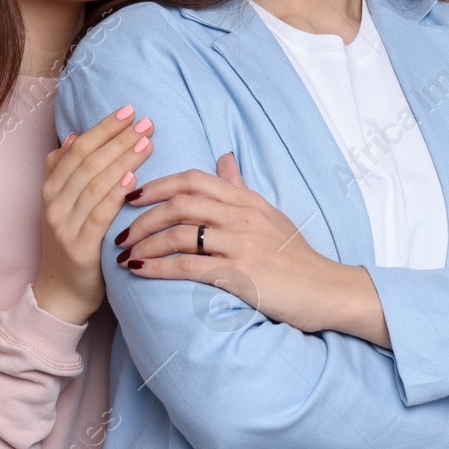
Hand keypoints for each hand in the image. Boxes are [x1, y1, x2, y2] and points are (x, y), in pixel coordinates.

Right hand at [33, 104, 152, 324]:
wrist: (62, 291)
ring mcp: (64, 225)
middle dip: (118, 139)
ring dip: (122, 160)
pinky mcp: (79, 247)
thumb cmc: (72, 241)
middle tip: (145, 122)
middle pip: (88, 162)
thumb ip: (66, 170)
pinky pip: (99, 215)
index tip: (129, 110)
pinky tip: (134, 180)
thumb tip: (76, 135)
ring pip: (95, 184)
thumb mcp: (63, 204)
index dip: (104, 128)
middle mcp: (53, 202)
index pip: (79, 148)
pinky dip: (115, 195)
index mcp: (51, 187)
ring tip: (146, 142)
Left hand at [115, 156, 344, 334]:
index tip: (132, 195)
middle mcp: (244, 217)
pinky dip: (158, 267)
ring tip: (124, 254)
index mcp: (248, 201)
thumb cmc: (297, 257)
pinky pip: (188, 266)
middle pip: (181, 203)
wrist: (328, 290)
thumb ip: (241, 188)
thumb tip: (224, 158)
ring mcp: (243, 244)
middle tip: (120, 231)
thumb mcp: (271, 215)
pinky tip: (140, 270)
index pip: (195, 180)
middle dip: (143, 216)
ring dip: (145, 243)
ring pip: (180, 234)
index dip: (158, 184)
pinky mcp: (241, 274)